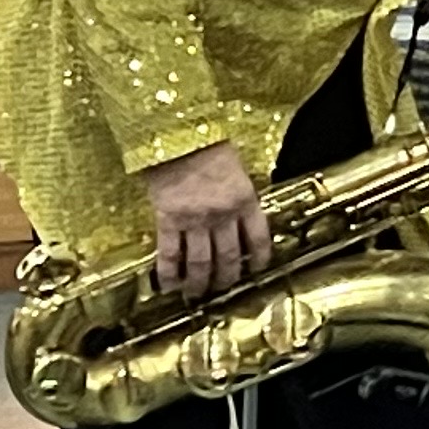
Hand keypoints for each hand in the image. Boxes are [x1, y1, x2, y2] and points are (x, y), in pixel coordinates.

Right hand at [142, 141, 270, 298]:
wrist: (175, 134)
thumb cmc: (206, 144)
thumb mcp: (236, 166)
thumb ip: (240, 192)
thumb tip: (241, 214)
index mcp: (245, 200)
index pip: (259, 238)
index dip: (260, 258)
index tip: (256, 268)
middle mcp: (223, 215)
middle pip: (229, 258)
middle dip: (227, 278)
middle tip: (222, 288)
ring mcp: (195, 220)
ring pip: (201, 263)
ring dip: (200, 283)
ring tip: (196, 294)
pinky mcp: (168, 220)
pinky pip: (170, 254)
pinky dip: (170, 273)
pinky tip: (169, 285)